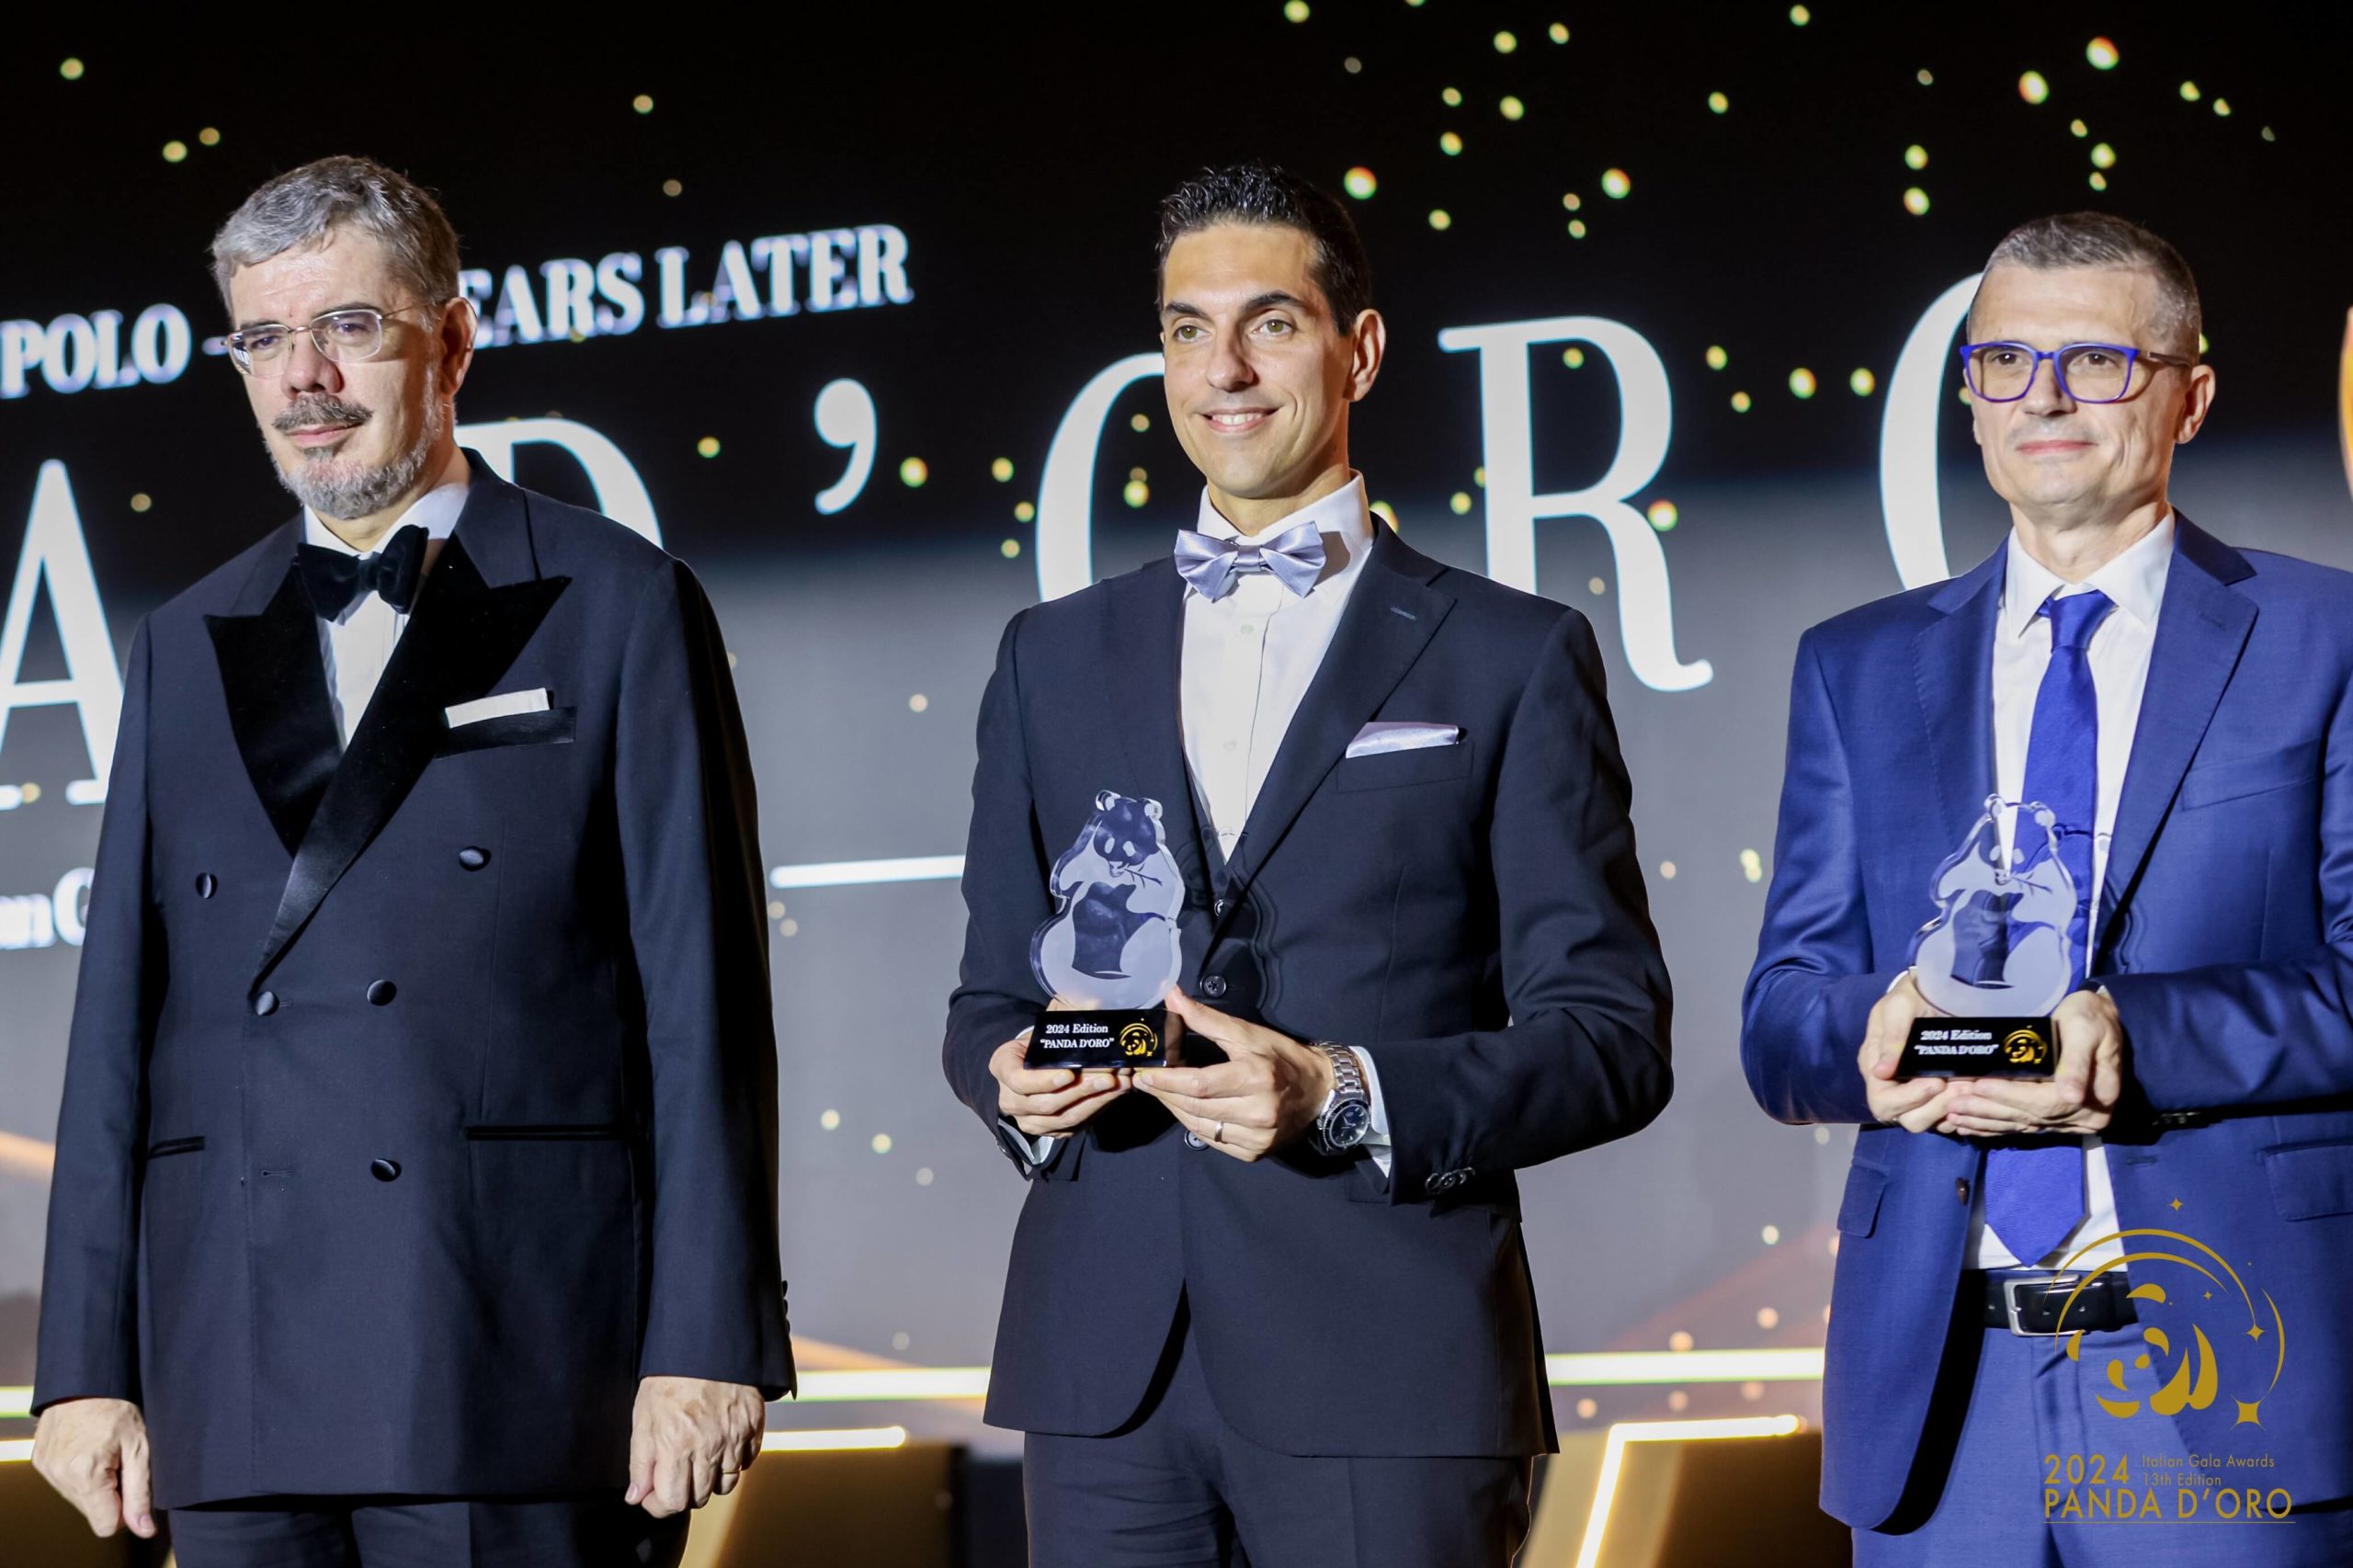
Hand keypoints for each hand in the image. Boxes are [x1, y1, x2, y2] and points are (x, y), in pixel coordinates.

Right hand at [32, 1397, 153, 1538]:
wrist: (87, 1380)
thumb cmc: (119, 1408)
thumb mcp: (140, 1448)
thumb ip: (140, 1492)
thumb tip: (144, 1529)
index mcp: (85, 1474)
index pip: (105, 1525)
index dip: (124, 1511)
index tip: (131, 1486)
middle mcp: (59, 1476)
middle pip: (92, 1511)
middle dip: (110, 1494)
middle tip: (120, 1462)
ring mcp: (46, 1468)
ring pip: (78, 1498)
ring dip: (95, 1484)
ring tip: (105, 1452)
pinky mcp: (40, 1461)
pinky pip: (64, 1483)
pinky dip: (79, 1474)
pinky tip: (90, 1449)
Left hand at [625, 1375, 764, 1516]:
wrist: (707, 1345)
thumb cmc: (670, 1379)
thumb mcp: (643, 1418)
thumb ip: (640, 1461)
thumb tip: (636, 1495)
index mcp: (677, 1447)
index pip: (672, 1502)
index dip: (658, 1505)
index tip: (653, 1494)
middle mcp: (709, 1448)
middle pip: (699, 1498)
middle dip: (682, 1493)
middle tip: (674, 1473)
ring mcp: (734, 1439)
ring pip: (726, 1485)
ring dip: (709, 1481)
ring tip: (698, 1461)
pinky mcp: (753, 1428)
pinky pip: (746, 1462)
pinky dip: (733, 1463)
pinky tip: (720, 1447)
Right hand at [991, 999, 1134, 1136]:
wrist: (1036, 1064)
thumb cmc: (1042, 1042)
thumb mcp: (1048, 1022)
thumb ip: (1067, 1010)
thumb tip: (1093, 1003)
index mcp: (1003, 1067)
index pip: (1019, 1080)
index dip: (1044, 1081)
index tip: (1069, 1073)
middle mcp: (1010, 1099)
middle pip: (1046, 1103)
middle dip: (1081, 1090)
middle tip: (1109, 1076)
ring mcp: (1029, 1119)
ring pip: (1063, 1118)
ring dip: (1095, 1101)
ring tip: (1119, 1084)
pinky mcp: (1050, 1130)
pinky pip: (1074, 1125)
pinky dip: (1097, 1109)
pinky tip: (1114, 1094)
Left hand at [1133, 989, 1334, 1160]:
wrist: (1321, 1091)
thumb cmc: (1283, 1057)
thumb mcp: (1248, 1033)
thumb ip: (1207, 1019)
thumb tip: (1172, 997)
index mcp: (1255, 1077)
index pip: (1198, 1084)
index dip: (1166, 1081)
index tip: (1144, 1074)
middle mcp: (1257, 1111)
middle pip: (1195, 1107)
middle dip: (1164, 1094)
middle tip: (1145, 1081)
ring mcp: (1257, 1136)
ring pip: (1200, 1127)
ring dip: (1175, 1110)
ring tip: (1161, 1093)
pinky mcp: (1255, 1152)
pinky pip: (1214, 1141)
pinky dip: (1194, 1125)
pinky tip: (1185, 1110)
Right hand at [1858, 971, 1967, 1131]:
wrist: (1937, 991)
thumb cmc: (1912, 997)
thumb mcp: (1899, 1007)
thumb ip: (1892, 1037)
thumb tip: (1880, 1072)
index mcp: (1874, 1066)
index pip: (1883, 1100)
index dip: (1908, 1099)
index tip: (1936, 1082)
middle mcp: (1892, 1086)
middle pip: (1906, 1119)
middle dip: (1934, 1107)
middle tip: (1959, 1087)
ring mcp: (1914, 1094)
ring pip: (1926, 1122)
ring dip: (1949, 1109)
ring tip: (1968, 1087)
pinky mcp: (1935, 1097)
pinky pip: (1945, 1121)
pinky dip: (1960, 1112)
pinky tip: (1972, 1094)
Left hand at [1936, 989, 2125, 1136]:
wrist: (2102, 1020)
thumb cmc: (2091, 1019)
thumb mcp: (2086, 1032)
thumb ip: (2077, 1065)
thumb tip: (2071, 1096)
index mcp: (2097, 1098)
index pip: (2045, 1101)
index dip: (2011, 1095)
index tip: (1979, 1086)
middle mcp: (2085, 1116)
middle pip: (2030, 1116)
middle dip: (1989, 1110)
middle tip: (1953, 1104)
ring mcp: (2071, 1121)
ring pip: (2022, 1124)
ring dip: (1986, 1122)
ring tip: (1953, 1117)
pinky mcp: (2057, 1120)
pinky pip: (2023, 1126)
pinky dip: (1995, 1126)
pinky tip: (1970, 1127)